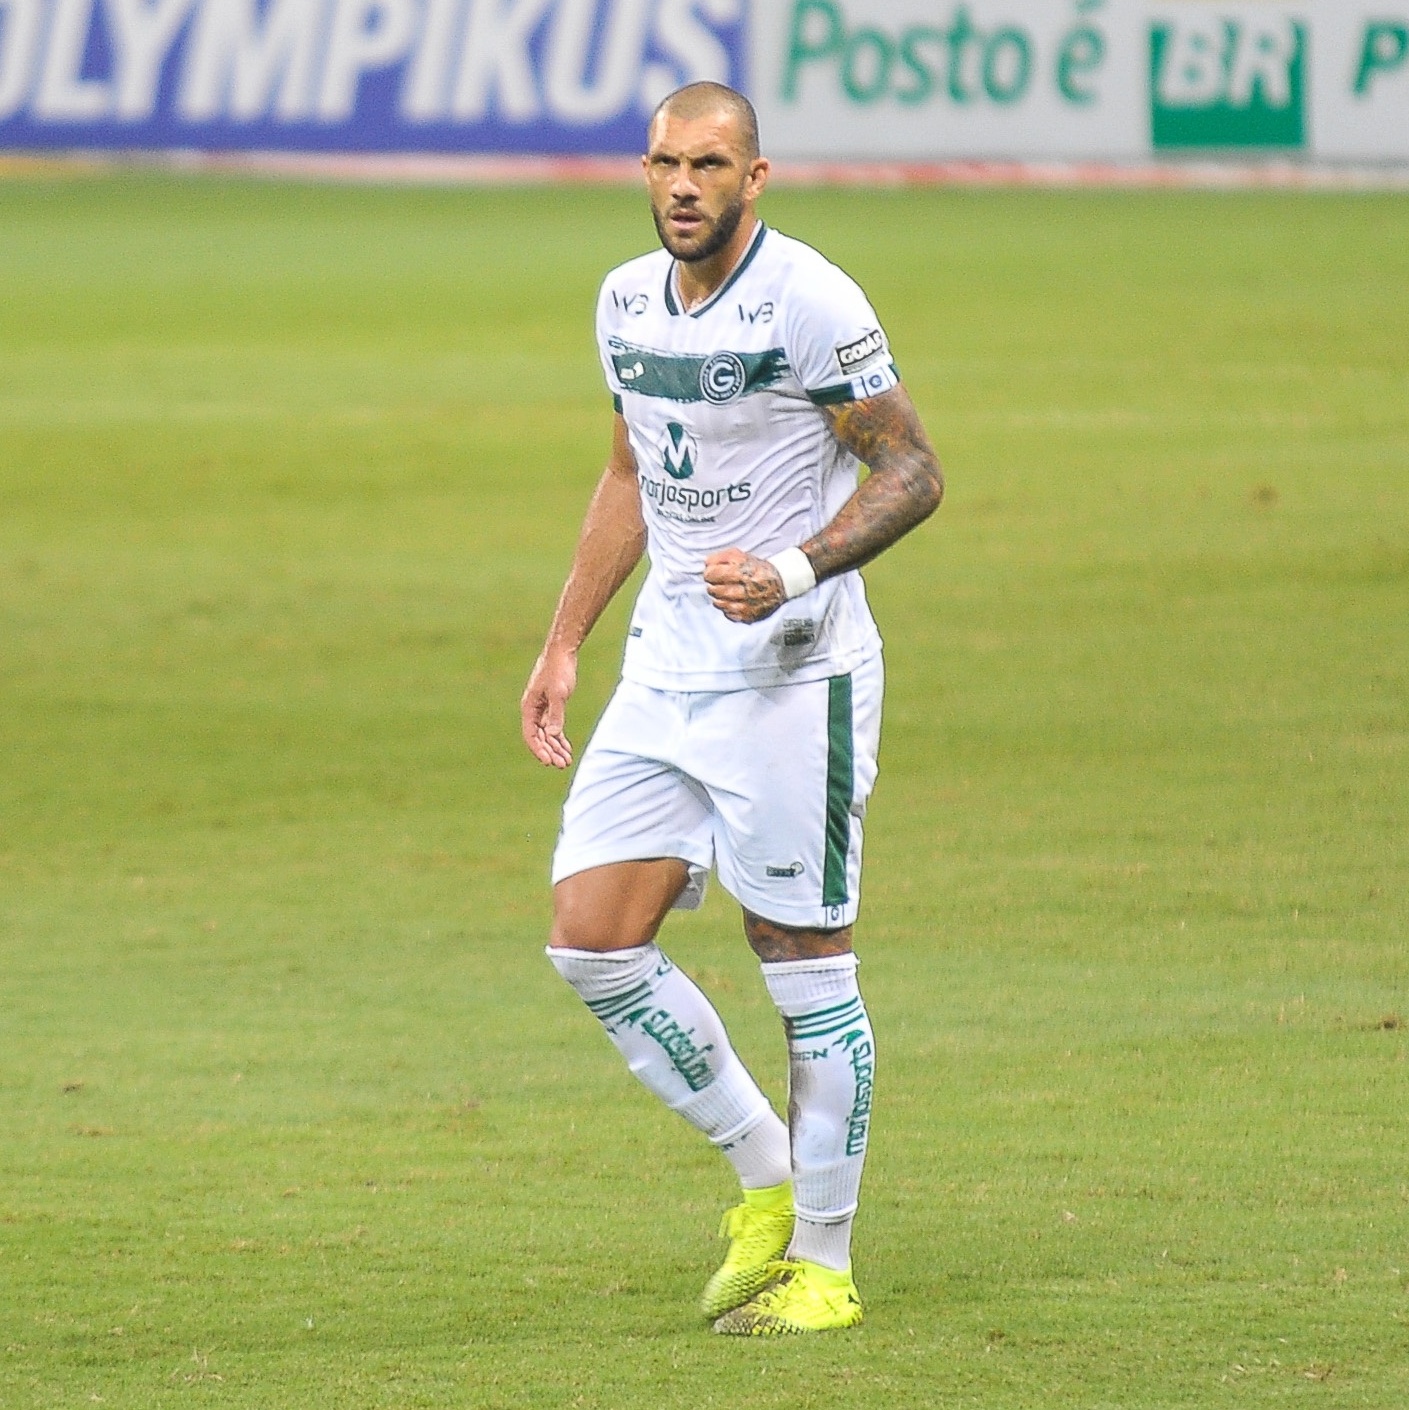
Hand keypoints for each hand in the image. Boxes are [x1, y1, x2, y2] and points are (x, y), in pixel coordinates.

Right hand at [520, 646, 576, 768]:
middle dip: (550, 752)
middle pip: (539, 737)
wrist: (562, 652)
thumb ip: (556, 714)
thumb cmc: (558, 669)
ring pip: (547, 734)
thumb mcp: (558, 693)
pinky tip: (567, 748)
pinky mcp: (551, 705)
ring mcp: (542, 708)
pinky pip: (553, 727)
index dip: (539, 749)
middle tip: (562, 764)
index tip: (549, 761)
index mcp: (529, 707)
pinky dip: (559, 738)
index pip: (531, 734)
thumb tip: (553, 735)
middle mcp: (533, 710)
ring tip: (566, 761)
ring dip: (555, 748)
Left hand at [703, 547, 786, 623]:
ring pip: (718, 603)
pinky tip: (734, 601)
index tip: (714, 572)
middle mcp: (744, 589)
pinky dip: (727, 607)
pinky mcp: (748, 616)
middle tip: (721, 582)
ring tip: (728, 591)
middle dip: (713, 585)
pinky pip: (727, 614)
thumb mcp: (740, 556)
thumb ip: (720, 557)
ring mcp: (746, 605)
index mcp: (742, 571)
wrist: (780, 584)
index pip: (711, 574)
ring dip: (719, 597)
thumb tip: (706, 563)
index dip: (709, 573)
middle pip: (712, 590)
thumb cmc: (756, 569)